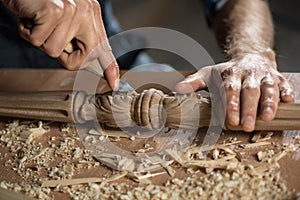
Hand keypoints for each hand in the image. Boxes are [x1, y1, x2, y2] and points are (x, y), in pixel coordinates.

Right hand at [3, 0, 118, 89]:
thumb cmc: (38, 2)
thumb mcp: (64, 19)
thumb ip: (76, 37)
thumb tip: (81, 60)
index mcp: (91, 13)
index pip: (104, 47)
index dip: (110, 68)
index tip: (114, 84)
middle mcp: (86, 10)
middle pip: (85, 57)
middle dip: (65, 56)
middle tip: (51, 34)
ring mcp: (72, 10)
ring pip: (55, 51)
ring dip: (41, 40)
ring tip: (37, 22)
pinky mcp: (54, 11)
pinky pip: (40, 42)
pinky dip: (28, 33)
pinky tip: (29, 18)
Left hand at [175, 51, 293, 131]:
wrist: (248, 56)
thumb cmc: (226, 72)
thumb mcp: (208, 74)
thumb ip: (194, 83)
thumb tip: (177, 89)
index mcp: (230, 73)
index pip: (230, 90)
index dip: (231, 105)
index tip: (231, 120)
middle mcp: (248, 73)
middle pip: (249, 91)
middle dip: (248, 109)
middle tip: (247, 126)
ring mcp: (264, 75)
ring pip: (268, 88)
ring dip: (269, 103)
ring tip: (268, 118)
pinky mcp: (277, 77)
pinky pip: (284, 83)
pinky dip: (287, 91)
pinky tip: (289, 100)